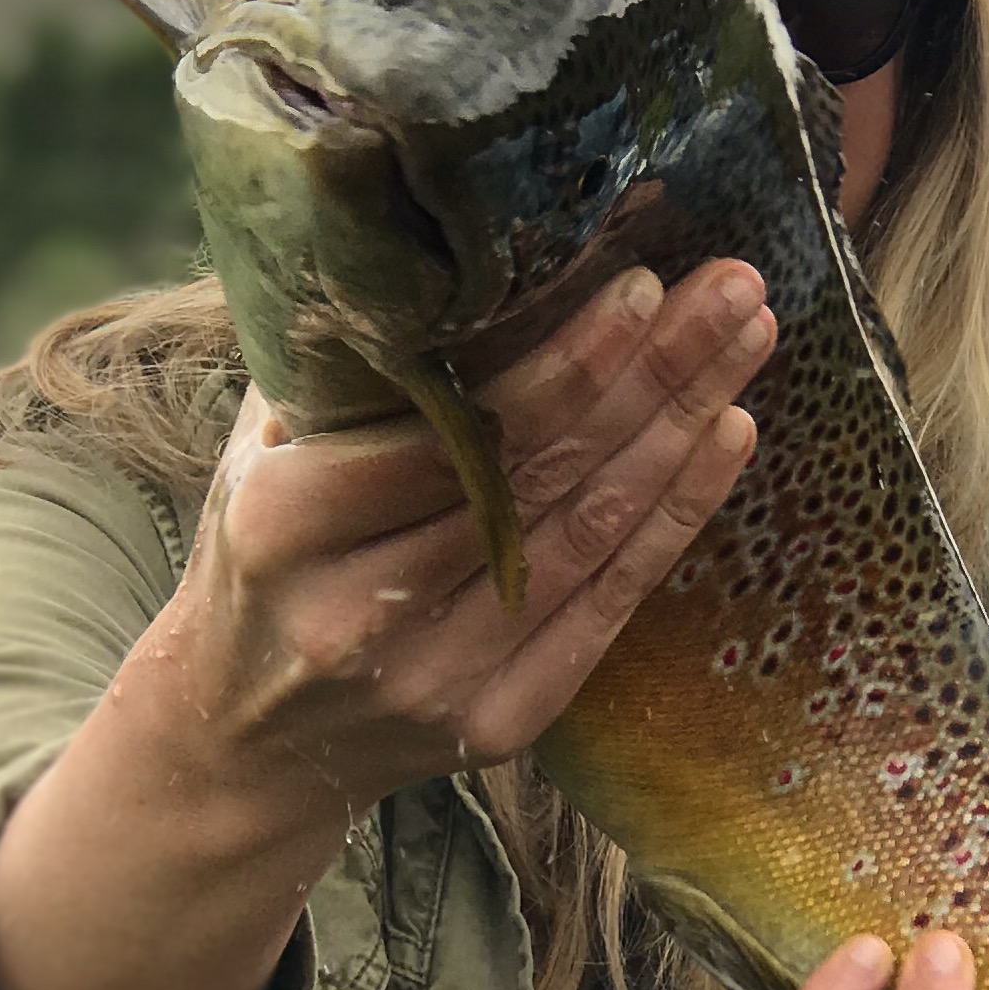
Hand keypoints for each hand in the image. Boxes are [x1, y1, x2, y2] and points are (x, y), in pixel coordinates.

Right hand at [168, 256, 775, 821]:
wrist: (240, 742)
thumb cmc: (260, 556)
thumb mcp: (262, 452)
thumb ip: (345, 365)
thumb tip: (450, 247)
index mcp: (286, 523)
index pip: (450, 432)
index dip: (559, 364)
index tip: (641, 285)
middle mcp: (359, 610)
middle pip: (539, 475)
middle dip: (652, 371)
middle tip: (733, 287)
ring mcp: (435, 677)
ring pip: (588, 533)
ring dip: (683, 426)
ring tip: (748, 338)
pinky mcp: (497, 724)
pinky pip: (608, 607)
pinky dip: (676, 517)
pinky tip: (728, 437)